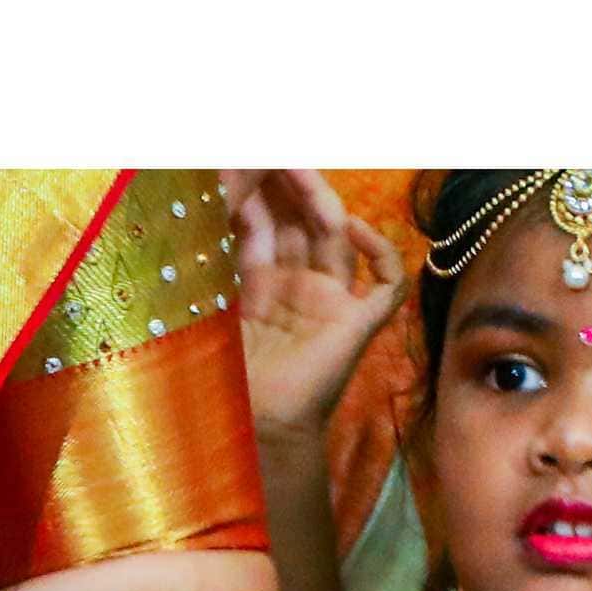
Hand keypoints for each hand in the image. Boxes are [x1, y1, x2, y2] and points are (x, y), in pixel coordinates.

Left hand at [225, 168, 400, 443]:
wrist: (250, 437)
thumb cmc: (221, 385)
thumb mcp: (207, 305)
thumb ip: (207, 257)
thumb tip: (203, 197)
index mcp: (257, 288)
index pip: (261, 224)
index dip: (254, 191)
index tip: (243, 160)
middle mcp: (297, 290)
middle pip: (300, 221)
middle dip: (287, 184)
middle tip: (277, 153)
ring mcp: (330, 305)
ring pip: (337, 236)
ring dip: (322, 201)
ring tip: (302, 171)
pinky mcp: (357, 326)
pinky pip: (387, 282)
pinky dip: (379, 249)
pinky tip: (353, 229)